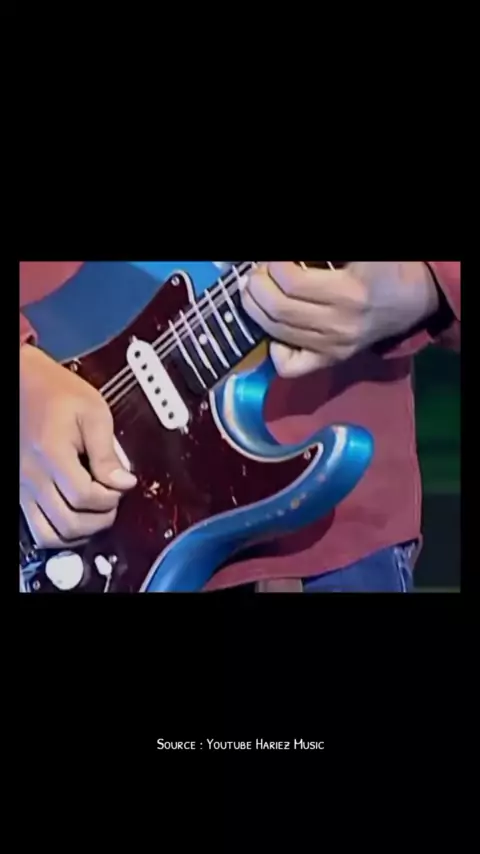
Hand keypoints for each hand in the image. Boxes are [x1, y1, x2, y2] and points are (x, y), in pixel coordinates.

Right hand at [20, 345, 136, 547]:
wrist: (25, 383)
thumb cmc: (56, 392)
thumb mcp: (93, 412)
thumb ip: (107, 452)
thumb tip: (124, 482)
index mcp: (52, 453)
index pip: (85, 497)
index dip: (111, 497)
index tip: (122, 484)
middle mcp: (32, 475)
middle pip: (69, 523)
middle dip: (100, 519)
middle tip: (113, 501)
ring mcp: (23, 486)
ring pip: (50, 535)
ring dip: (79, 533)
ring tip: (96, 513)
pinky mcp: (21, 491)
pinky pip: (38, 528)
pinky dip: (59, 531)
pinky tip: (76, 515)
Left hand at [241, 262, 438, 377]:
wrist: (412, 297)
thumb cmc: (385, 266)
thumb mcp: (357, 253)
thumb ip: (316, 257)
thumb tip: (281, 262)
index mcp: (349, 293)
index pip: (292, 284)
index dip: (274, 266)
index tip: (273, 259)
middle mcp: (340, 326)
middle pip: (279, 309)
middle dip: (257, 286)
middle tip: (257, 272)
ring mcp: (334, 348)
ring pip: (277, 333)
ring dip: (256, 309)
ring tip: (258, 290)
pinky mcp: (331, 360)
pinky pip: (290, 366)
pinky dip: (274, 349)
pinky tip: (276, 328)